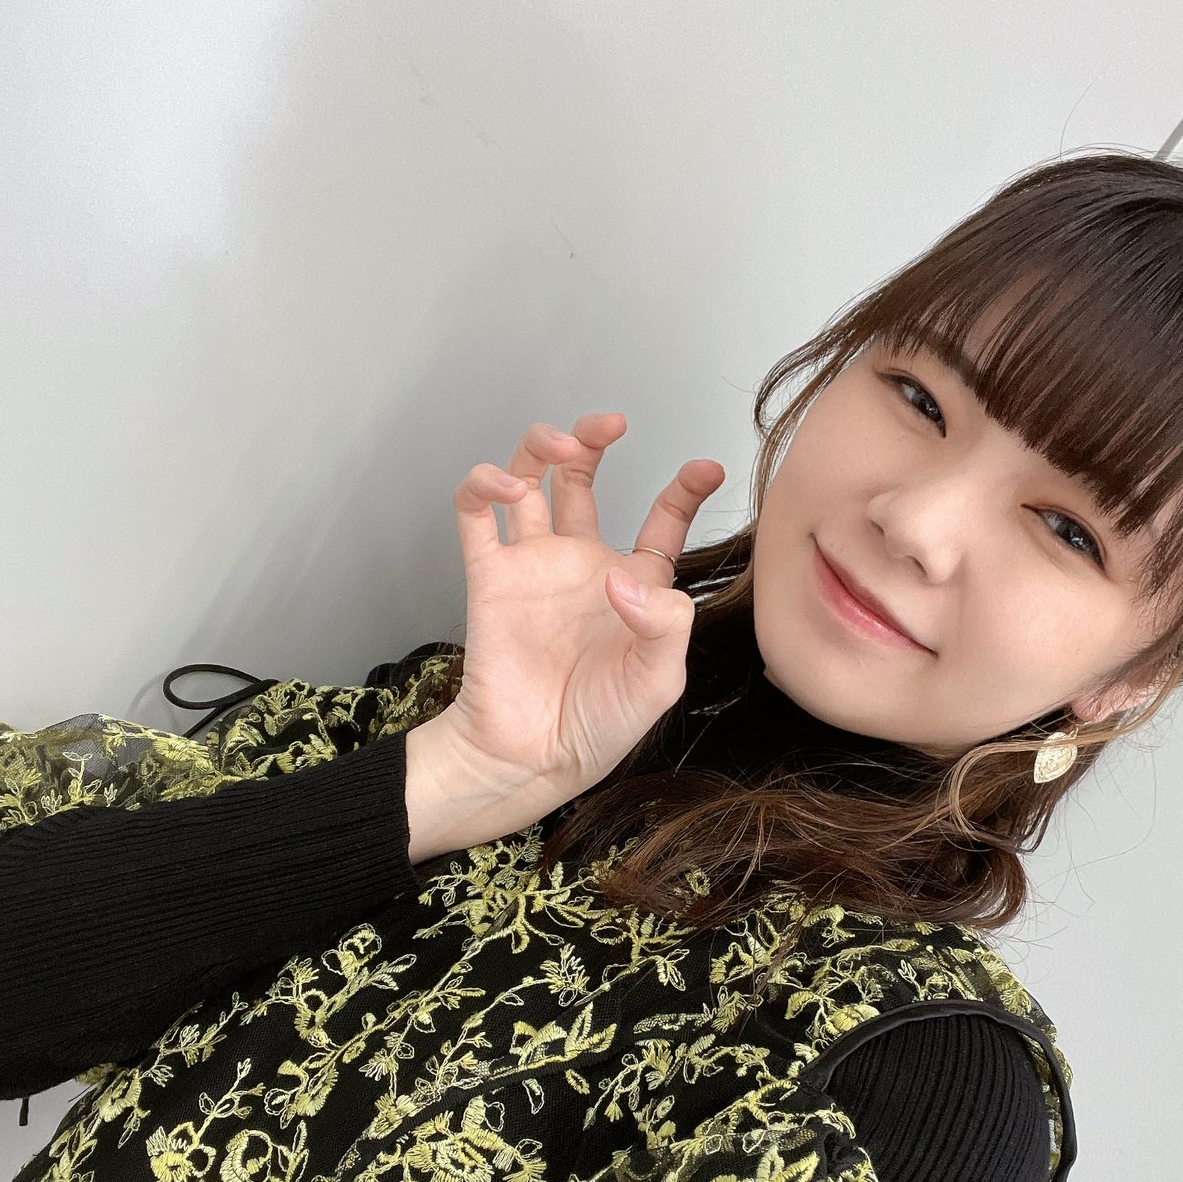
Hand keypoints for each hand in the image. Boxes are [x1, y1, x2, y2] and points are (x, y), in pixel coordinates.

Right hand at [433, 413, 725, 824]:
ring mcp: (533, 566)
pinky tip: (508, 489)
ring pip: (530, 481)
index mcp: (632, 586)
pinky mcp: (490, 577)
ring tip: (558, 446)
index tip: (705, 468)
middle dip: (593, 440)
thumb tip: (621, 580)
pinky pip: (476, 515)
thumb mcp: (657, 682)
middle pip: (583, 480)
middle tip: (610, 424)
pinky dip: (485, 486)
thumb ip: (663, 625)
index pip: (660, 522)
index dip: (683, 490)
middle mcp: (581, 565)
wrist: (532, 757)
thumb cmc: (598, 727)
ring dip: (539, 448)